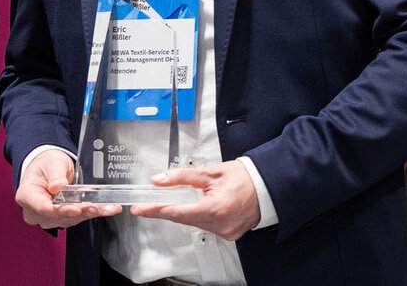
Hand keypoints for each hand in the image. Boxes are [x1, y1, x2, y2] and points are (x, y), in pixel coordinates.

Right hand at [15, 149, 120, 228]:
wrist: (50, 166)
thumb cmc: (47, 164)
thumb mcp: (52, 163)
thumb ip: (55, 175)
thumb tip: (57, 187)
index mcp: (27, 196)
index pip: (43, 208)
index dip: (61, 211)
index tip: (76, 209)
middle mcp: (36, 211)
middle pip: (58, 216)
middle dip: (80, 212)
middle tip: (95, 207)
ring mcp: (48, 216)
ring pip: (70, 219)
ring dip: (88, 213)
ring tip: (105, 208)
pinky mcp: (61, 217)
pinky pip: (77, 217)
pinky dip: (91, 212)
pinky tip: (105, 209)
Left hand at [130, 160, 260, 240]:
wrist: (266, 186)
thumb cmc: (243, 177)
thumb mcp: (210, 172)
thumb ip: (182, 177)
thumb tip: (160, 180)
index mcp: (214, 208)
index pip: (176, 212)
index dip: (156, 210)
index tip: (140, 209)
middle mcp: (219, 224)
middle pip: (184, 219)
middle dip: (167, 210)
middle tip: (150, 203)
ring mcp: (225, 232)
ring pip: (194, 223)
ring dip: (185, 212)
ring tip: (183, 198)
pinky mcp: (229, 234)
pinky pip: (206, 226)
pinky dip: (200, 216)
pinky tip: (201, 205)